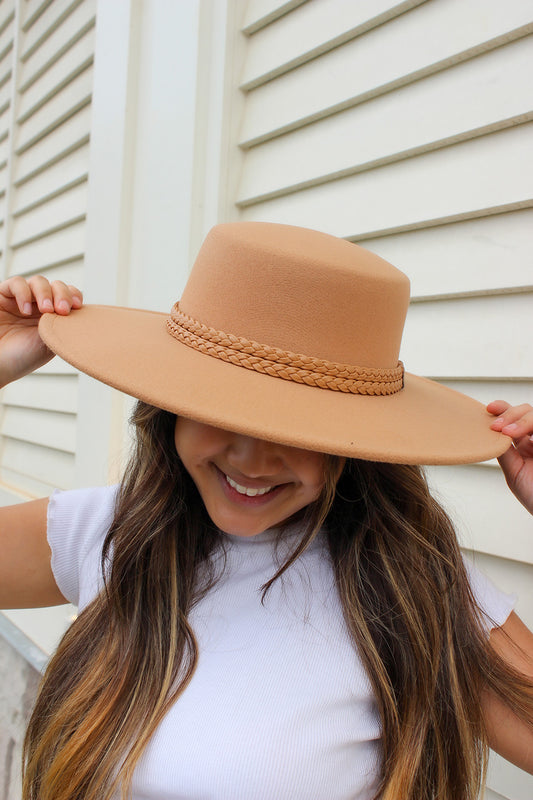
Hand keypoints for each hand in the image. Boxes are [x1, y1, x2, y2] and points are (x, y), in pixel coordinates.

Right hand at [0, 276, 81, 386]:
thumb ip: (63, 326)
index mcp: (54, 316)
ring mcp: (21, 299)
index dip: (74, 296)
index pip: (69, 296)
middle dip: (62, 294)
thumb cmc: (22, 359)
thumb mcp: (51, 343)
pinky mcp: (3, 296)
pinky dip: (24, 293)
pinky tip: (25, 310)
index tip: (77, 307)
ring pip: (39, 281)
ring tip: (46, 310)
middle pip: (57, 285)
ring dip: (45, 293)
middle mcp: (39, 305)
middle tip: (62, 309)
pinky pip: (16, 283)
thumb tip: (82, 313)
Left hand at [487, 400, 532, 514]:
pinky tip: (531, 439)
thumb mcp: (514, 472)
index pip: (514, 419)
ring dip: (522, 421)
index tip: (489, 409)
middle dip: (510, 414)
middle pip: (526, 412)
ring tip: (508, 432)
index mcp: (525, 444)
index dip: (503, 409)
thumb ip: (504, 451)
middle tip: (498, 426)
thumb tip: (488, 432)